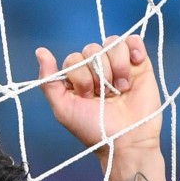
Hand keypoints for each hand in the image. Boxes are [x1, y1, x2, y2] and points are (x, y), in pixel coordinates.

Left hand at [36, 35, 161, 160]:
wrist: (127, 140)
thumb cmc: (93, 129)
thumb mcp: (64, 109)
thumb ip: (49, 82)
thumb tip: (40, 51)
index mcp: (76, 79)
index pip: (73, 59)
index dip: (80, 76)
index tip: (87, 96)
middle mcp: (96, 70)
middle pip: (91, 50)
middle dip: (98, 74)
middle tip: (105, 95)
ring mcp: (118, 65)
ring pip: (111, 44)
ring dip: (116, 67)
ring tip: (121, 88)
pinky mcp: (139, 64)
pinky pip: (132, 40)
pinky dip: (133, 48)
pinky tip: (134, 65)